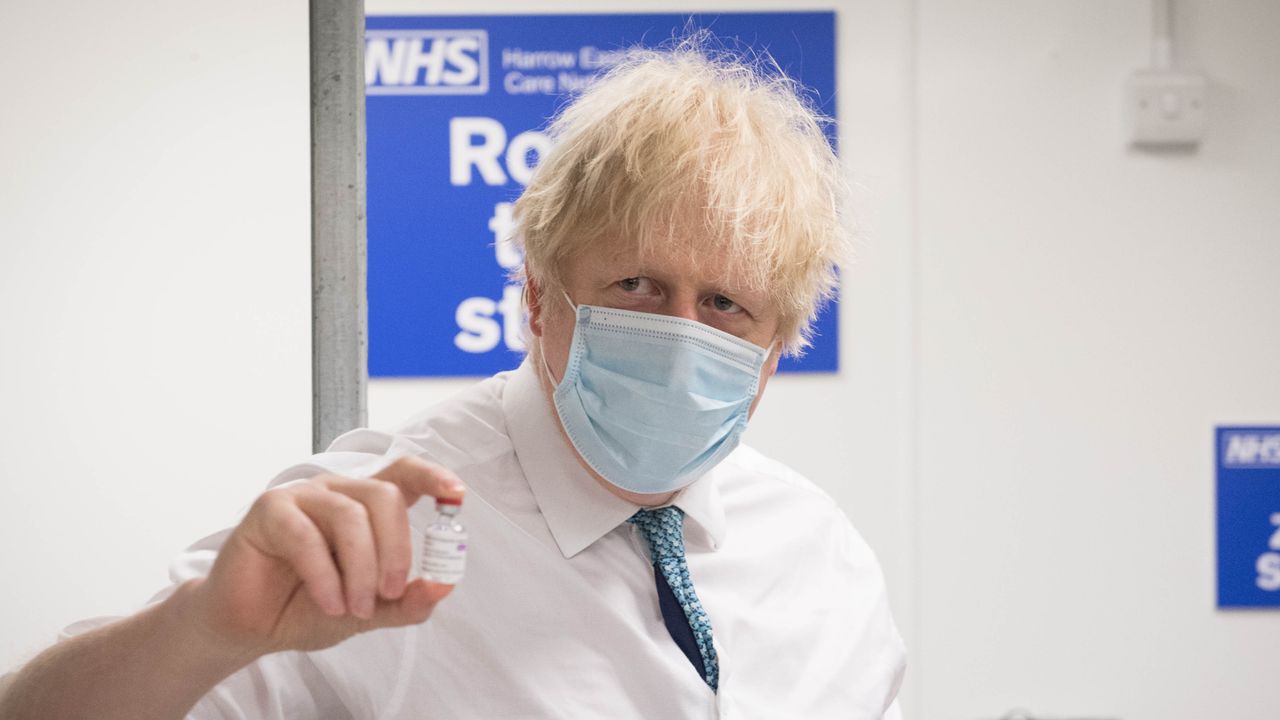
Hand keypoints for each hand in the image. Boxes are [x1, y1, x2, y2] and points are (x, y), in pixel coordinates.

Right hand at [187, 456, 464, 656]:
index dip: (432, 477)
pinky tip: (329, 602)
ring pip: (350, 515)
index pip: (404, 473)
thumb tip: (443, 586)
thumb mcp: (369, 612)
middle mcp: (338, 493)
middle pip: (385, 496)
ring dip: (360, 568)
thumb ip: (406, 601)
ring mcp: (303, 496)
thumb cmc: (309, 607)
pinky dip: (325, 575)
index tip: (457, 494)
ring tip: (355, 607)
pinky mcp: (269, 510)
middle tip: (389, 593)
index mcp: (366, 506)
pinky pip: (306, 535)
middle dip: (396, 549)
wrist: (250, 627)